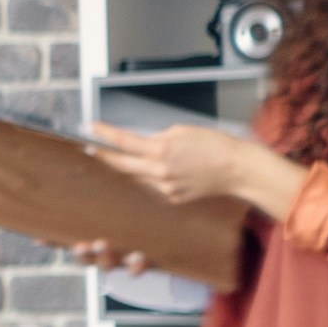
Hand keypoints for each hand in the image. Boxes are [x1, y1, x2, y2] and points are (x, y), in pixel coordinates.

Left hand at [87, 120, 312, 225]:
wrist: (237, 169)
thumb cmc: (215, 145)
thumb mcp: (182, 131)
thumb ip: (158, 138)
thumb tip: (144, 144)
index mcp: (160, 151)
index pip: (124, 142)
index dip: (104, 135)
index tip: (90, 128)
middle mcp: (158, 172)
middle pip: (122, 164)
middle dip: (105, 156)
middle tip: (91, 148)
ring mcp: (164, 188)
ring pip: (138, 176)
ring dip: (132, 167)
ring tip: (130, 156)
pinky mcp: (173, 198)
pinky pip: (154, 186)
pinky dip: (153, 177)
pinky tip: (167, 170)